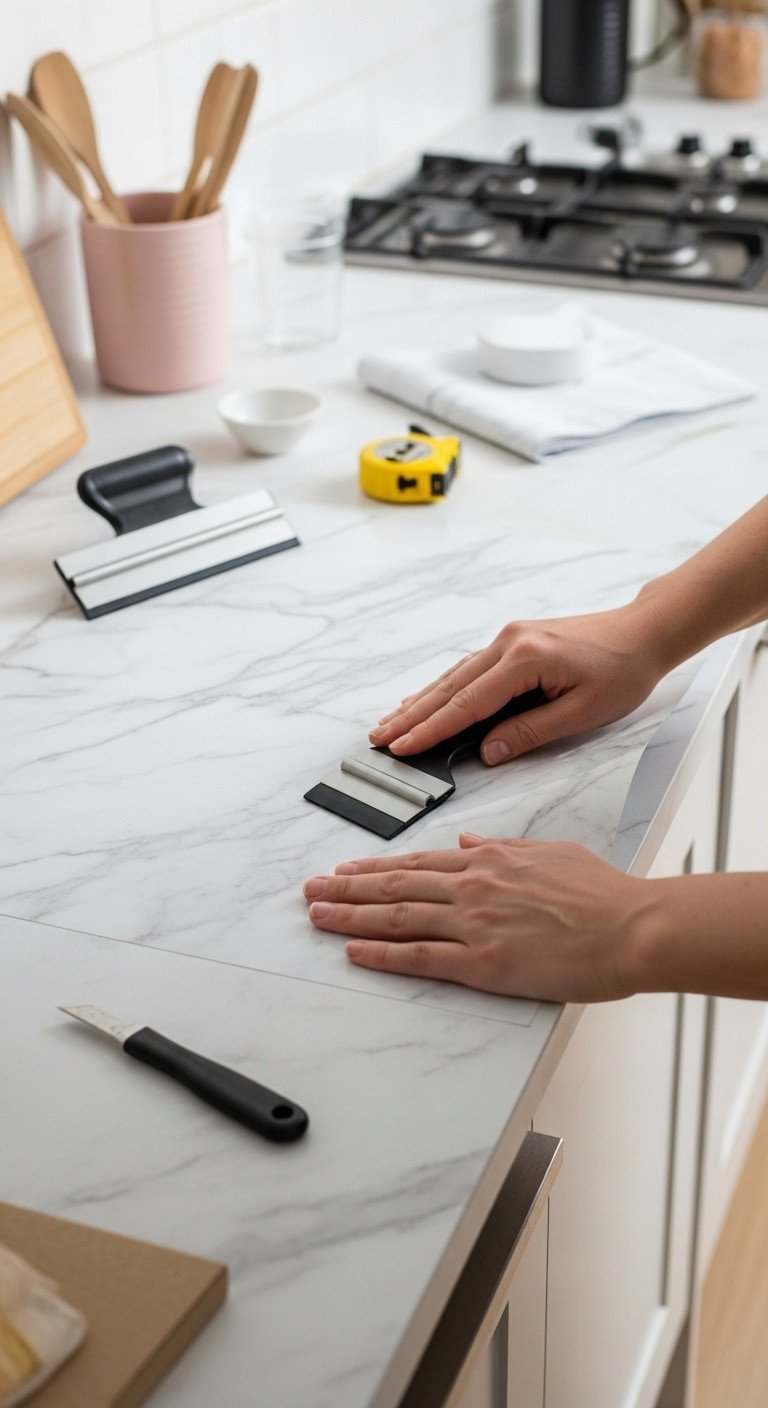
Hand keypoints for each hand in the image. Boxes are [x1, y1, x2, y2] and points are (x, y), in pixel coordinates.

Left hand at [304, 833, 649, 1003]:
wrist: (634, 926)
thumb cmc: (602, 893)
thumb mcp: (549, 853)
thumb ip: (502, 847)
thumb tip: (466, 839)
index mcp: (489, 860)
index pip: (417, 863)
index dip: (375, 868)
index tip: (344, 869)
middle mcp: (473, 887)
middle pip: (395, 887)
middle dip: (347, 888)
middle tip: (310, 890)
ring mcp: (475, 925)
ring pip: (397, 918)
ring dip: (351, 917)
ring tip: (317, 916)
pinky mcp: (485, 963)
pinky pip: (421, 957)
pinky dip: (383, 954)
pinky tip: (354, 951)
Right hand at [368, 598, 667, 764]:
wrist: (643, 632)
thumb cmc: (622, 672)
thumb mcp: (582, 712)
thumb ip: (530, 732)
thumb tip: (486, 753)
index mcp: (524, 659)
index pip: (467, 704)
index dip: (431, 730)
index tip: (402, 748)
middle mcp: (507, 642)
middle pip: (449, 687)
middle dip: (411, 716)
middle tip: (377, 739)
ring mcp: (507, 638)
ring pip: (453, 676)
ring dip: (420, 701)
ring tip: (389, 723)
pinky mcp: (513, 641)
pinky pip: (468, 669)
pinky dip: (443, 688)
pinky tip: (425, 698)